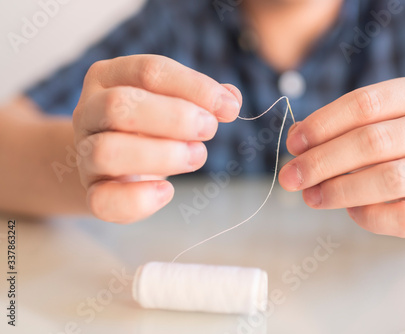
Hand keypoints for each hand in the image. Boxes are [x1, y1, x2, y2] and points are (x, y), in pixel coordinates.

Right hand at [73, 55, 241, 222]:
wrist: (112, 162)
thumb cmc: (148, 126)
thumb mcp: (172, 102)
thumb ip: (200, 98)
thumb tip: (231, 99)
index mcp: (109, 76)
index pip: (149, 71)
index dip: (194, 87)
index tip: (229, 108)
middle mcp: (89, 111)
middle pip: (119, 105)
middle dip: (174, 118)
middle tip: (209, 130)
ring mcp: (84, 154)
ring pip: (107, 151)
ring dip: (161, 155)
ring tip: (197, 155)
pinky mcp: (91, 192)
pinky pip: (104, 200)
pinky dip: (139, 199)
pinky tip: (166, 190)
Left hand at [279, 78, 404, 240]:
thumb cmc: (396, 149)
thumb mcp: (371, 126)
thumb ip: (334, 128)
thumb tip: (296, 137)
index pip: (365, 103)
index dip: (323, 124)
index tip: (293, 144)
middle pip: (374, 141)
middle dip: (322, 161)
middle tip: (290, 177)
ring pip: (389, 179)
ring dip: (339, 190)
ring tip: (311, 196)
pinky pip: (402, 217)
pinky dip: (367, 215)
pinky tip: (351, 211)